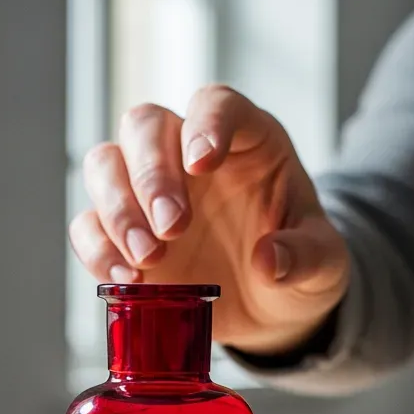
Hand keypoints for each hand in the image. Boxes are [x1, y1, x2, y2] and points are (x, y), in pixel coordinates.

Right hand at [69, 85, 349, 354]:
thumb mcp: (324, 267)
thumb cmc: (299, 267)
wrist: (273, 310)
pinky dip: (98, 250)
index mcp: (246, 141)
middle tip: (171, 227)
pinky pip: (88, 225)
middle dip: (151, 175)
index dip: (204, 123)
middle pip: (145, 126)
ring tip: (147, 260)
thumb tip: (269, 261)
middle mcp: (187, 154)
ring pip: (105, 164)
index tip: (202, 162)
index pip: (215, 104)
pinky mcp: (123, 235)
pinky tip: (126, 280)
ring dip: (116, 209)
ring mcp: (148, 192)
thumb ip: (305, 258)